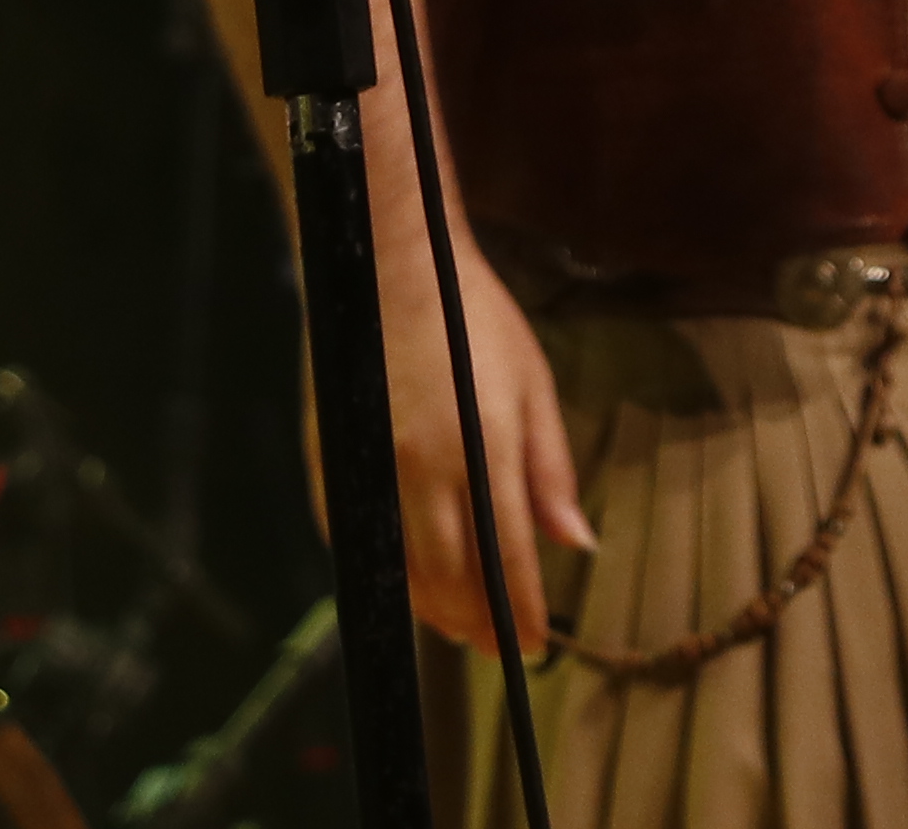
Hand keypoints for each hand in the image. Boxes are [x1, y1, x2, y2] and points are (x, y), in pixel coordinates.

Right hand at [312, 231, 591, 655]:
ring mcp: (371, 466)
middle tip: (495, 645)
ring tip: (457, 622)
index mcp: (479, 449)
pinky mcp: (332, 458)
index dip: (521, 613)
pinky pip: (356, 538)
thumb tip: (574, 543)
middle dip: (476, 624)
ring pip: (401, 569)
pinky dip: (385, 570)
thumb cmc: (470, 315)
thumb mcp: (532, 383)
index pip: (506, 560)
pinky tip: (405, 577)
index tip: (535, 647)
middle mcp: (420, 468)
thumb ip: (550, 471)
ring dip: (432, 608)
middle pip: (450, 580)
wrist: (387, 261)